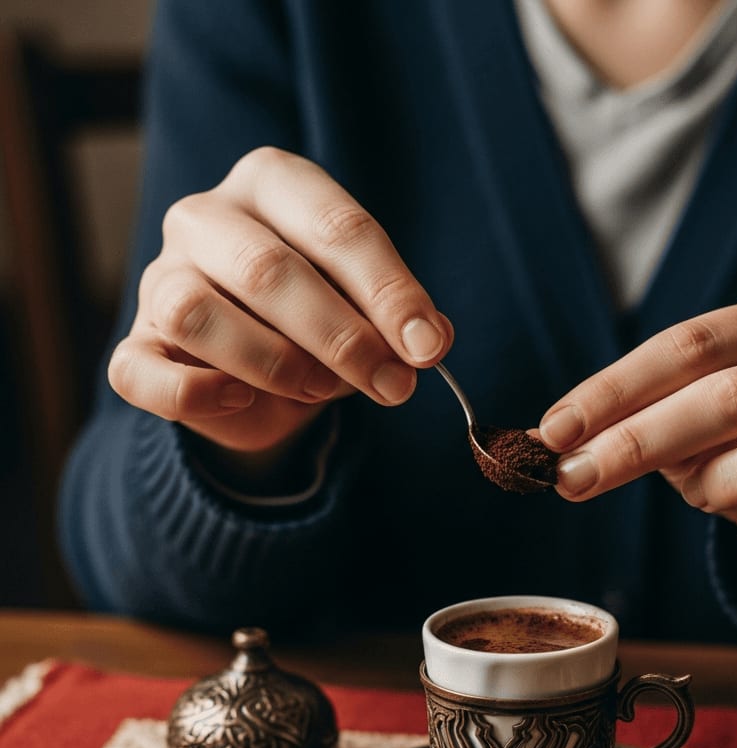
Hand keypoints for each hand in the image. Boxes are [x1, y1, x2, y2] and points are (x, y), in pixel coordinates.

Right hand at [108, 147, 451, 457]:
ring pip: (195, 313)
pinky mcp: (135, 345)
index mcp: (272, 184)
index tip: (427, 347)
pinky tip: (242, 402)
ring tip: (319, 388)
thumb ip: (397, 318)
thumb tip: (429, 340)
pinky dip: (196, 396)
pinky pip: (141, 373)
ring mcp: (159, 279)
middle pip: (266, 268)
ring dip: (275, 364)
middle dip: (342, 337)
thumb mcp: (368, 307)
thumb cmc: (322, 319)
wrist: (263, 374)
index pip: (335, 225)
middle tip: (392, 385)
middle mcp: (205, 218)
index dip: (387, 291)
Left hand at [539, 290, 736, 591]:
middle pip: (735, 392)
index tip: (554, 431)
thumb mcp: (694, 421)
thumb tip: (557, 442)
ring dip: (726, 482)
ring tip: (701, 495)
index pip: (694, 343)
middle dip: (640, 441)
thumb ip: (641, 419)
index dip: (616, 389)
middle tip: (575, 479)